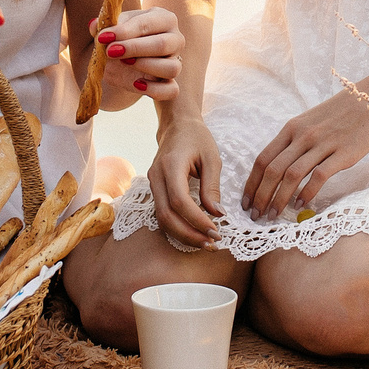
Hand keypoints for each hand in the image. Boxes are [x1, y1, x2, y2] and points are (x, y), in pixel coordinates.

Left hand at [92, 7, 183, 108]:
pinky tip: (136, 83)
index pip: (148, 23)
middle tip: (110, 51)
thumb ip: (103, 26)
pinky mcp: (171, 84)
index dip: (125, 30)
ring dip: (147, 66)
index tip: (103, 37)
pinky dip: (155, 90)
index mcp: (163, 19)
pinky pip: (172, 90)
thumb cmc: (121, 37)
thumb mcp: (112, 28)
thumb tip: (93, 25)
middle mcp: (175, 39)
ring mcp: (175, 62)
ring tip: (125, 63)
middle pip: (163, 45)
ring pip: (172, 68)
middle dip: (134, 48)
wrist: (121, 60)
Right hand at [150, 118, 225, 247]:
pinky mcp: (155, 189)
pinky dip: (177, 227)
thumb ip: (212, 186)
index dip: (196, 220)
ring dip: (182, 234)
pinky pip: (162, 213)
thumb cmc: (197, 138)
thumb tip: (216, 214)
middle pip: (166, 215)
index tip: (216, 231)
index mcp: (171, 165)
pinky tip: (194, 232)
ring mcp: (152, 183)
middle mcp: (156, 176)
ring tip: (206, 242)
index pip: (179, 200)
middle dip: (188, 234)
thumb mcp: (212, 158)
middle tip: (211, 243)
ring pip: (161, 218)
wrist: (177, 125)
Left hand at [242, 91, 368, 220]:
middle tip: (256, 216)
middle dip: (260, 196)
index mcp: (292, 128)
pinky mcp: (344, 153)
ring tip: (273, 216)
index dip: (251, 184)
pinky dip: (307, 193)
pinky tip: (302, 205)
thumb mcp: (310, 122)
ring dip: (279, 199)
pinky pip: (319, 176)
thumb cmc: (341, 113)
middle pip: (273, 170)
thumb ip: (294, 142)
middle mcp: (303, 135)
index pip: (263, 159)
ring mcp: (323, 144)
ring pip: (292, 175)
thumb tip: (278, 170)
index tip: (246, 202)